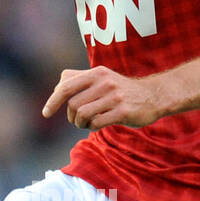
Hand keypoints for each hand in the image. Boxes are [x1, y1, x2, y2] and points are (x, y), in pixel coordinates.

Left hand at [41, 66, 166, 129]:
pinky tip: (98, 125)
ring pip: (82, 114)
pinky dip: (92, 128)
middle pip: (72, 104)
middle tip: (79, 120)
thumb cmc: (122, 90)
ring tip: (88, 123)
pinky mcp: (123, 111)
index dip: (52, 101)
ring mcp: (114, 96)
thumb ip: (79, 79)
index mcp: (96, 73)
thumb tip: (57, 88)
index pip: (65, 86)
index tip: (46, 113)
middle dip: (71, 117)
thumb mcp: (102, 78)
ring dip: (81, 124)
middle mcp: (104, 82)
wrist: (153, 96)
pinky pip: (96, 123)